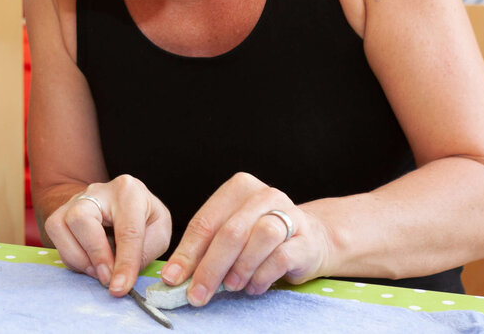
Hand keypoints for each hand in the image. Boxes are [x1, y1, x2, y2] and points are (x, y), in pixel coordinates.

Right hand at [43, 175, 170, 295]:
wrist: (119, 202)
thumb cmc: (142, 217)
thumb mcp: (158, 231)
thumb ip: (146, 251)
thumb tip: (123, 275)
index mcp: (129, 192)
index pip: (127, 230)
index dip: (124, 263)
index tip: (120, 287)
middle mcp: (98, 191)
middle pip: (81, 219)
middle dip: (95, 254)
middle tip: (107, 278)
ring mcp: (75, 199)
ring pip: (61, 226)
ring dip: (79, 258)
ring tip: (98, 271)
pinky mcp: (60, 211)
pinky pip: (55, 235)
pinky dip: (71, 256)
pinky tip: (88, 262)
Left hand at [159, 172, 328, 305]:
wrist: (310, 239)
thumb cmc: (259, 237)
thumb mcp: (229, 235)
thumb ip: (205, 249)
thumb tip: (176, 275)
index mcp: (237, 188)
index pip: (205, 222)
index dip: (187, 253)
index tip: (173, 278)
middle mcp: (263, 195)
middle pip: (230, 232)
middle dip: (209, 268)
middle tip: (197, 294)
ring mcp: (288, 214)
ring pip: (258, 238)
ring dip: (239, 268)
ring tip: (230, 286)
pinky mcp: (305, 239)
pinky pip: (280, 257)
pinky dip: (261, 276)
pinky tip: (253, 286)